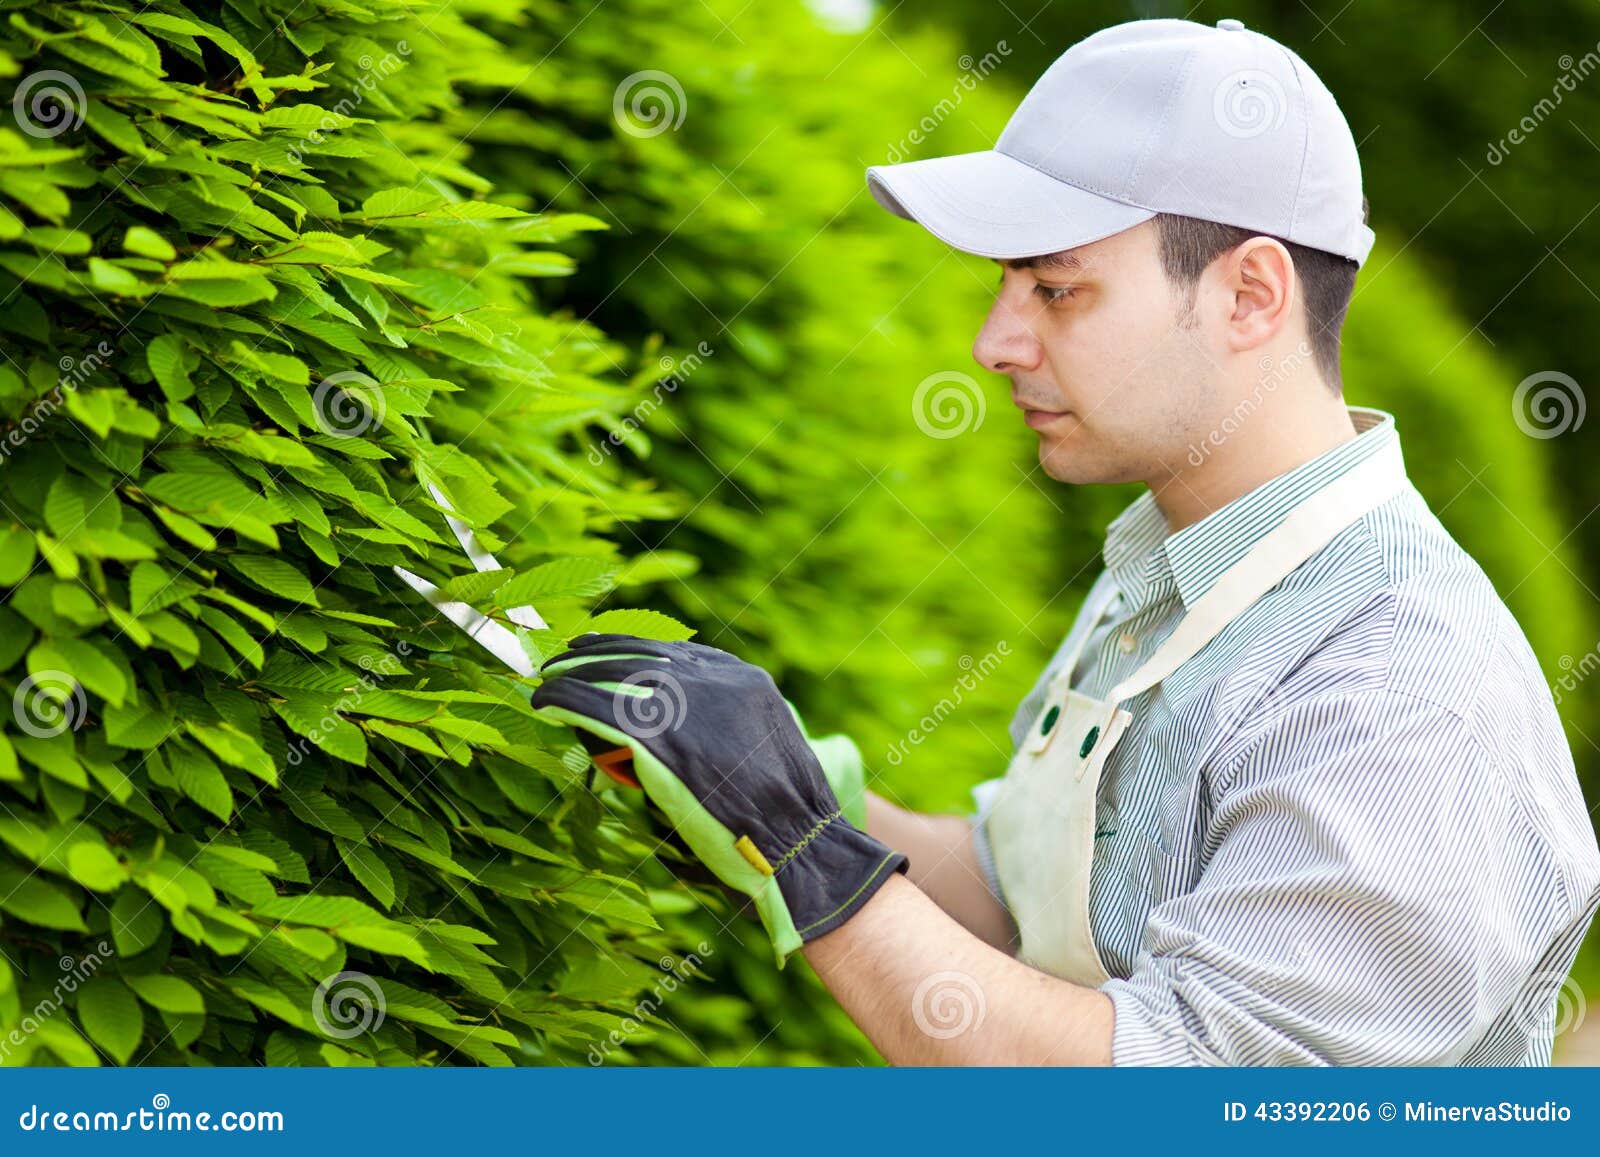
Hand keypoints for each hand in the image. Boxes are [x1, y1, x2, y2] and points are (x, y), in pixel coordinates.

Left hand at [529, 634, 906, 962]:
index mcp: (743, 681)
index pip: (677, 652)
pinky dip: (567, 700)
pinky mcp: (660, 737)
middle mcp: (717, 681)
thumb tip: (672, 736)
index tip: (604, 646)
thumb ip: (721, 730)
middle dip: (598, 652)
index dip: (633, 646)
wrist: (798, 843)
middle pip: (642, 653)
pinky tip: (545, 700)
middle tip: (564, 655)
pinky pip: (599, 707)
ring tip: (547, 677)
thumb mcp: (761, 751)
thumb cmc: (782, 819)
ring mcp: (689, 705)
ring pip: (615, 674)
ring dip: (575, 672)